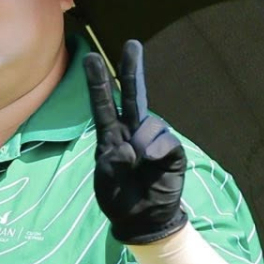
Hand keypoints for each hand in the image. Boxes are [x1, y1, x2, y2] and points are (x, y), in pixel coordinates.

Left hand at [83, 38, 187, 244]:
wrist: (142, 219)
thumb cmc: (119, 197)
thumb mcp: (106, 179)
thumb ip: (113, 161)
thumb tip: (132, 147)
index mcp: (111, 135)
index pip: (103, 105)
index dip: (98, 82)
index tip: (91, 58)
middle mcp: (133, 131)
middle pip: (133, 95)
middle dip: (132, 69)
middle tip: (132, 44)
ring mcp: (154, 139)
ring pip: (149, 122)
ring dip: (141, 142)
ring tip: (137, 164)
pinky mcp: (172, 151)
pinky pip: (165, 140)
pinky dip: (155, 150)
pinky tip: (150, 162)